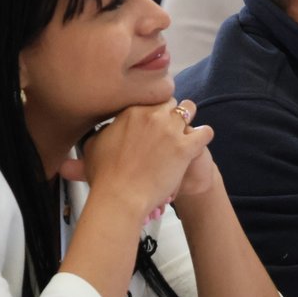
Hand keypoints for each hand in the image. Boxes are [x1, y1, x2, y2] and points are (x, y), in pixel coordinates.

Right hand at [60, 99, 212, 222]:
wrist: (121, 197)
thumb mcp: (92, 148)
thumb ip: (100, 134)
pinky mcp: (185, 147)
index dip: (154, 110)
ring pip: (189, 110)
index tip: (154, 120)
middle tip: (170, 128)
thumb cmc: (104, 177)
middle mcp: (151, 115)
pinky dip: (204, 136)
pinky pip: (205, 132)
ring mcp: (169, 130)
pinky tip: (199, 143)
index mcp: (131, 112)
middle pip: (170, 103)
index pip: (150, 99)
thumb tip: (102, 130)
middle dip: (171, 113)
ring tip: (186, 132)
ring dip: (188, 120)